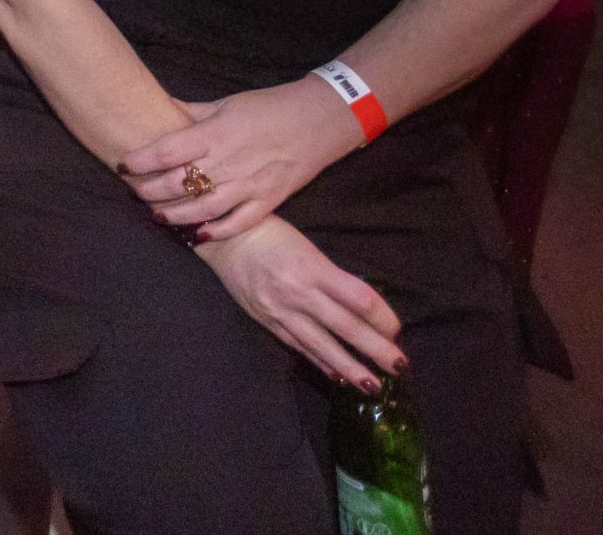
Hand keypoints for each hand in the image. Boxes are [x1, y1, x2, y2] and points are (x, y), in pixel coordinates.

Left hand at [118, 78, 360, 240]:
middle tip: (134, 192)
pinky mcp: (269, 200)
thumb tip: (157, 107)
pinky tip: (198, 235)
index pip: (165, 151)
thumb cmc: (268, 108)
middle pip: (178, 183)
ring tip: (157, 215)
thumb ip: (189, 112)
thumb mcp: (224, 104)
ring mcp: (249, 184)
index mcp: (214, 133)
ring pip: (203, 208)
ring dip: (175, 215)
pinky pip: (239, 223)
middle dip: (149, 191)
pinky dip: (218, 231)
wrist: (319, 119)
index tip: (122, 166)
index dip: (139, 161)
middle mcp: (228, 161)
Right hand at [197, 217, 405, 388]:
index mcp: (313, 268)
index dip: (384, 319)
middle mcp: (298, 292)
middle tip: (401, 367)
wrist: (222, 240)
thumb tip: (365, 312)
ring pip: (322, 345)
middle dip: (377, 350)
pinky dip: (320, 363)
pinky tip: (337, 376)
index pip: (360, 299)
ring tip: (372, 386)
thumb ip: (334, 279)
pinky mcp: (266, 322)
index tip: (397, 331)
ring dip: (350, 368)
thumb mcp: (309, 249)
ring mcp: (281, 310)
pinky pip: (298, 347)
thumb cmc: (273, 237)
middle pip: (347, 327)